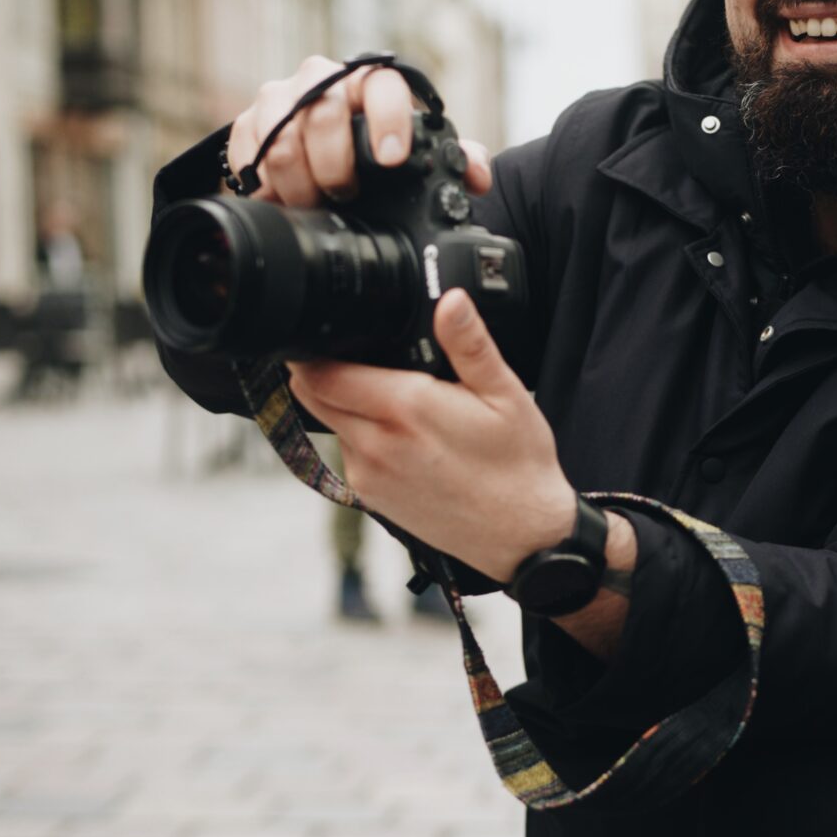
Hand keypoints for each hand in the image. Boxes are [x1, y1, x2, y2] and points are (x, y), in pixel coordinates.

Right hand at [226, 56, 492, 205]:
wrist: (322, 153)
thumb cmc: (374, 152)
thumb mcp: (416, 156)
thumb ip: (455, 161)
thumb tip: (476, 175)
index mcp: (369, 83)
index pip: (380, 81)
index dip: (387, 118)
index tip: (393, 159)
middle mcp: (321, 81)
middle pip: (321, 112)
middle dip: (335, 164)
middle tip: (346, 194)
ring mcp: (279, 99)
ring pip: (281, 135)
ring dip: (299, 179)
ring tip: (313, 201)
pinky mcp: (247, 124)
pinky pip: (247, 152)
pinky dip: (263, 181)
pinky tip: (280, 197)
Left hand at [288, 289, 576, 584]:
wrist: (522, 536)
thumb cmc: (518, 466)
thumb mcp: (506, 394)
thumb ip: (470, 344)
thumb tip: (451, 299)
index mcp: (405, 409)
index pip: (321, 373)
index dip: (314, 349)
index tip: (330, 334)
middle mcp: (376, 445)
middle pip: (313, 396)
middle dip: (323, 371)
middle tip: (357, 356)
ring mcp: (369, 475)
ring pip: (331, 423)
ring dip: (346, 405)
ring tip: (396, 400)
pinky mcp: (372, 497)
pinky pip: (349, 453)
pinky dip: (362, 436)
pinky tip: (404, 437)